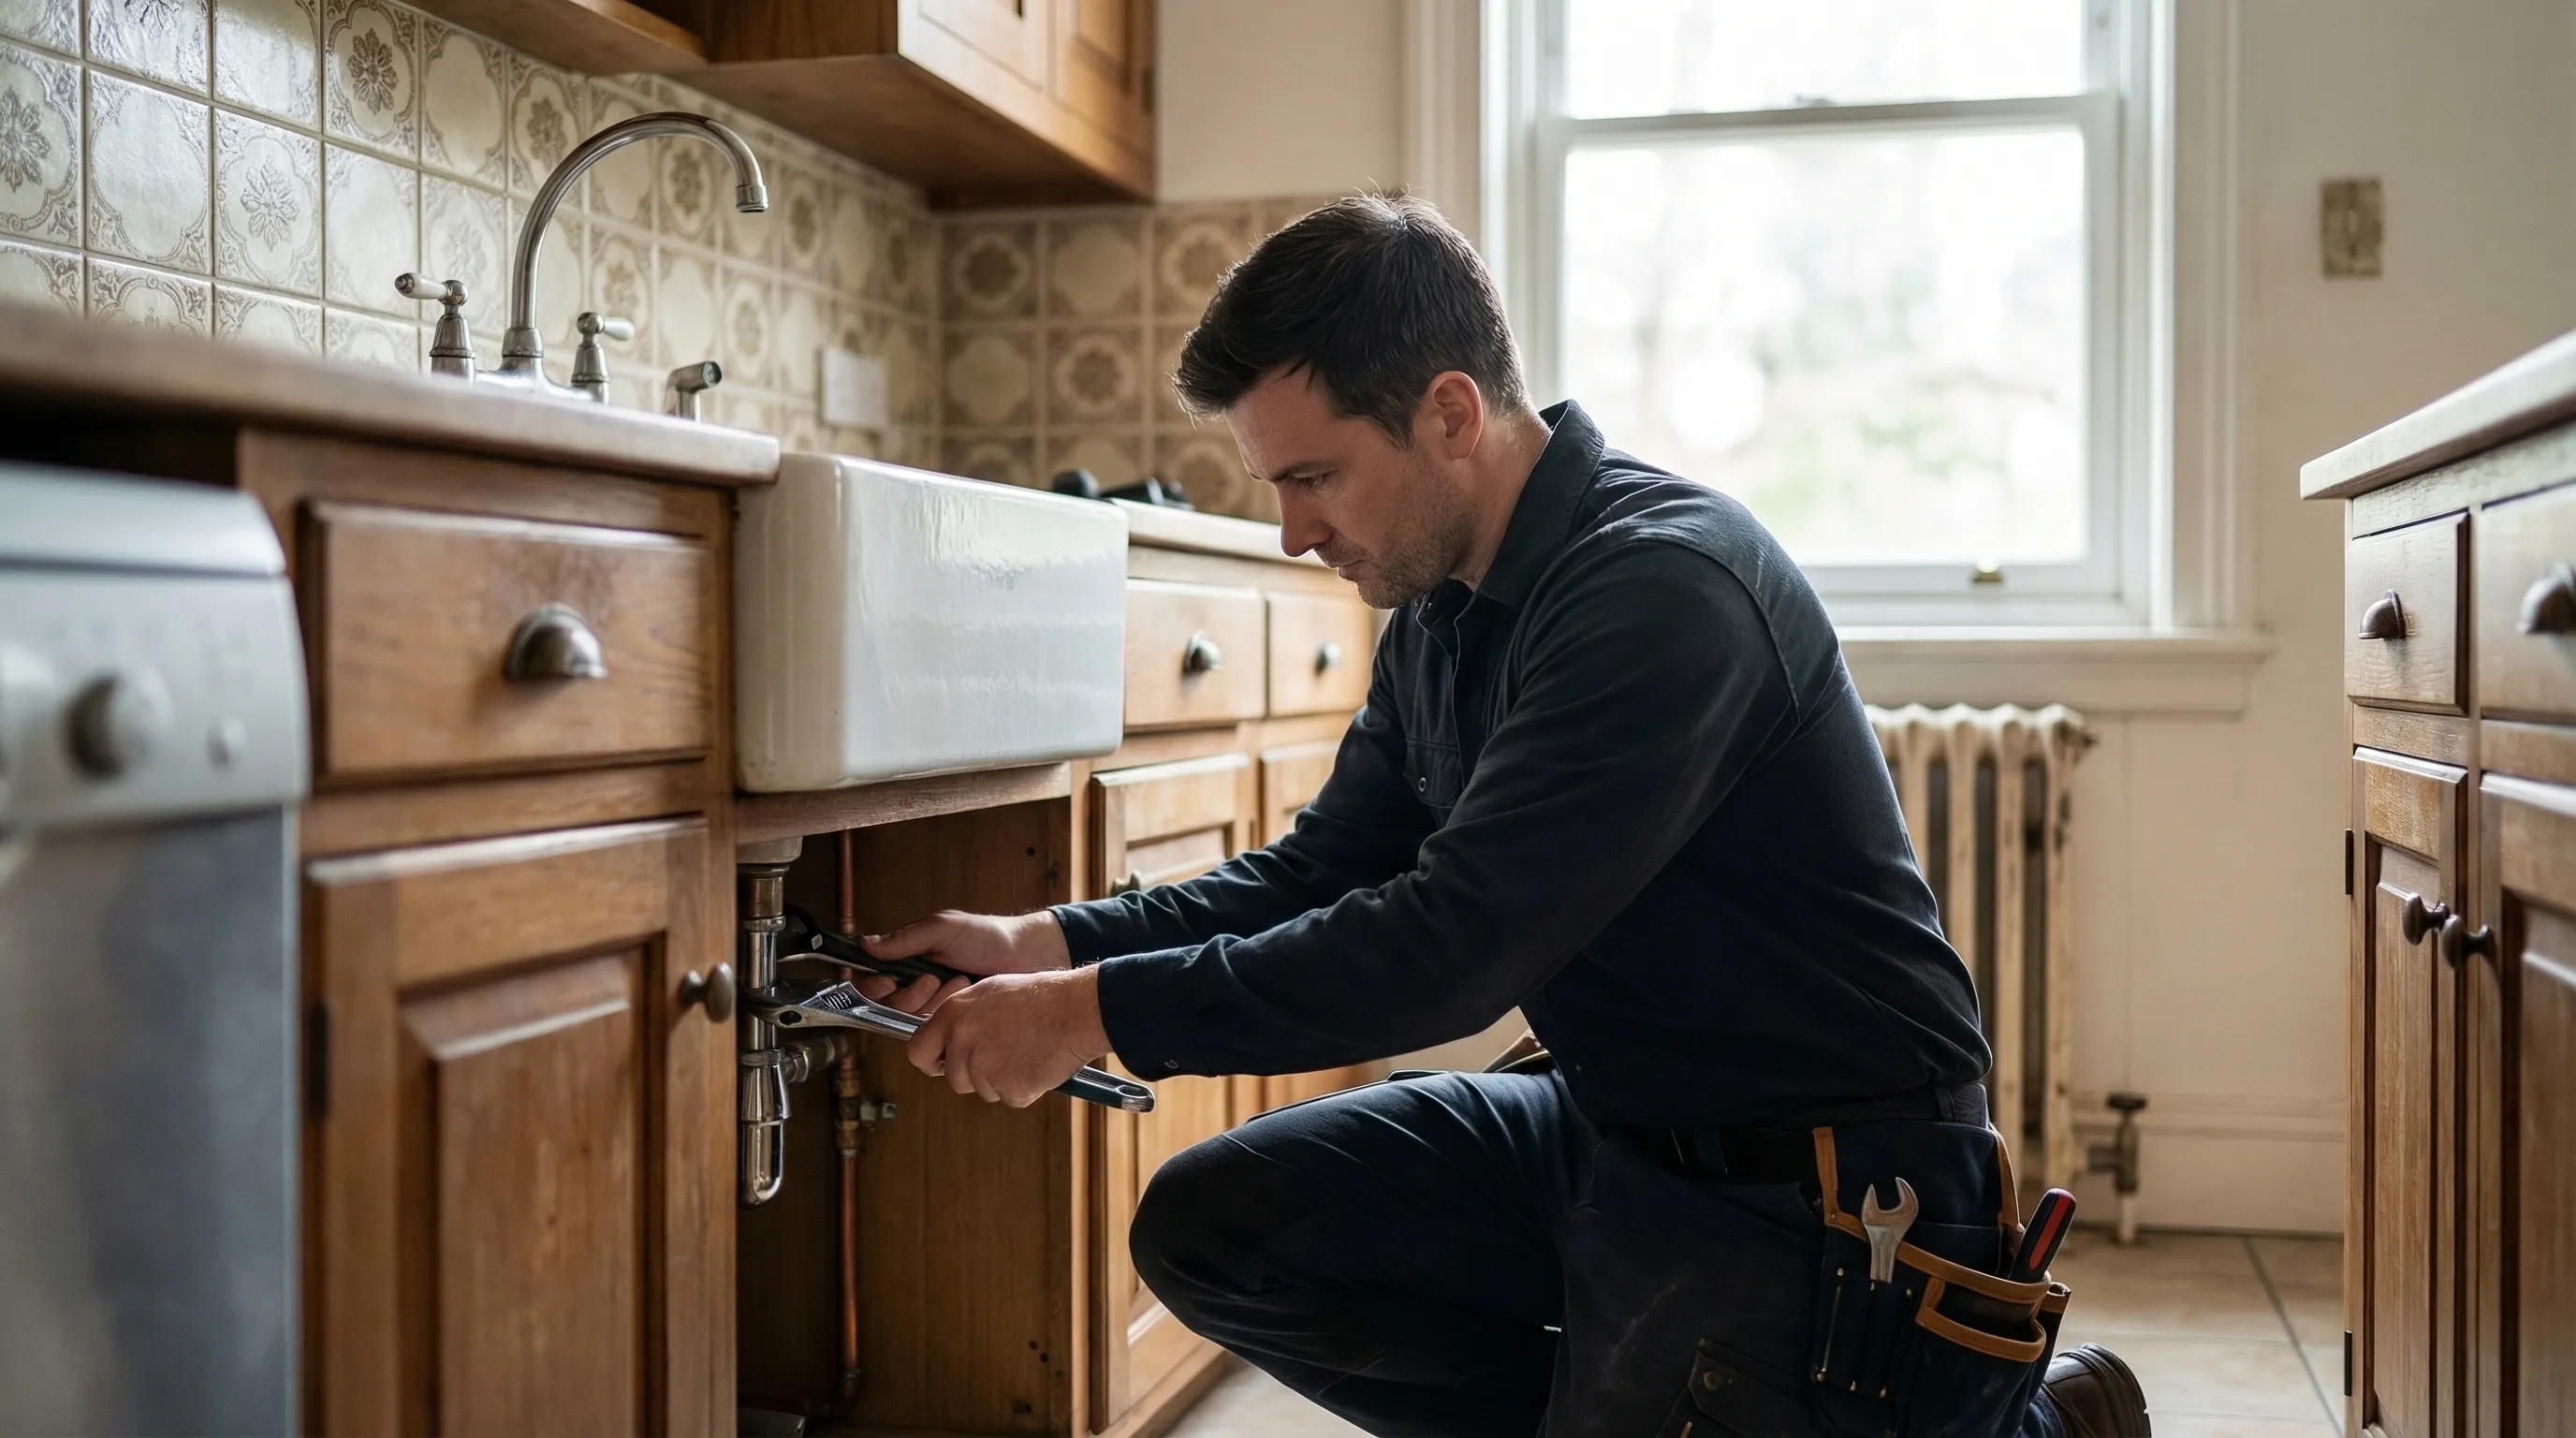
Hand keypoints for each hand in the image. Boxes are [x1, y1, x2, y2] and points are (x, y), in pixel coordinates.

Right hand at [854, 909, 1071, 1013]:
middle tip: (932, 979)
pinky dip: (947, 1015)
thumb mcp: (944, 929)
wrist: (1028, 956)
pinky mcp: (954, 1025)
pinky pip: (937, 1033)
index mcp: (908, 962)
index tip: (888, 982)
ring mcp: (935, 1008)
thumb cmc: (987, 936)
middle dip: (909, 996)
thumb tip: (865, 943)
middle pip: (888, 1008)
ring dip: (932, 1003)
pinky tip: (966, 995)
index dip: (873, 988)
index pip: (873, 983)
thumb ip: (905, 939)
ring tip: (959, 980)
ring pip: (911, 1022)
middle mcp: (916, 988)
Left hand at [907, 966, 1110, 1107]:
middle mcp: (962, 1042)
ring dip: (1003, 1080)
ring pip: (984, 1090)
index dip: (931, 1061)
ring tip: (1026, 1051)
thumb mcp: (990, 992)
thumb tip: (950, 1039)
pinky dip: (1024, 1088)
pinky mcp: (1008, 1089)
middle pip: (955, 1079)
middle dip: (976, 1074)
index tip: (942, 1064)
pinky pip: (1010, 1098)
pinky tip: (1038, 1063)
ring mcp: (984, 1068)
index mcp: (953, 1015)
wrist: (1076, 1010)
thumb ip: (963, 1017)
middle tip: (1005, 1054)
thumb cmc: (1041, 997)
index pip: (918, 1051)